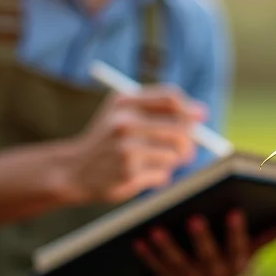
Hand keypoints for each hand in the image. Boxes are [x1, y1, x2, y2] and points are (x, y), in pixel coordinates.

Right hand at [59, 85, 206, 203]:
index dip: (189, 109)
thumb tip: (201, 113)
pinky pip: (163, 174)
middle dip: (189, 141)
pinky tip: (141, 174)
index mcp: (123, 102)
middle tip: (186, 150)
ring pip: (174, 154)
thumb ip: (159, 109)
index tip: (199, 118)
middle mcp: (124, 123)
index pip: (170, 98)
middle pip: (180, 127)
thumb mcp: (123, 113)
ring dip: (171, 161)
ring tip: (153, 162)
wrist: (74, 170)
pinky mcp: (128, 173)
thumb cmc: (108, 140)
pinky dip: (159, 176)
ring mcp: (126, 149)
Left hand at [133, 210, 275, 275]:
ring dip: (166, 247)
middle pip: (207, 255)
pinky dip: (147, 256)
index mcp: (237, 262)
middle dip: (201, 238)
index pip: (239, 247)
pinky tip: (138, 239)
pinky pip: (156, 268)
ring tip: (155, 228)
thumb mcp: (249, 249)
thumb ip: (270, 234)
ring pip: (177, 263)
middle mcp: (215, 274)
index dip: (236, 231)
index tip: (234, 210)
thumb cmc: (225, 256)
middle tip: (193, 217)